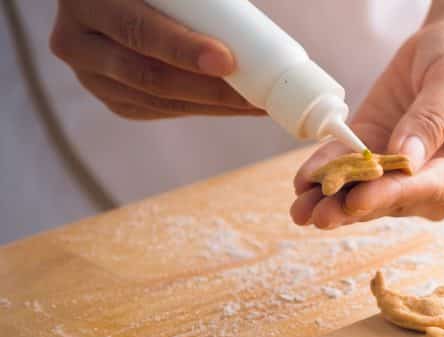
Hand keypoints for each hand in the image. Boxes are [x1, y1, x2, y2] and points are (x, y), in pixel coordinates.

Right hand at [50, 0, 261, 118]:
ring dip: (214, 106)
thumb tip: (242, 17)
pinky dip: (202, 109)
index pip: (137, 31)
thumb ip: (195, 1)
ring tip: (259, 103)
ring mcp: (90, 76)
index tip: (226, 60)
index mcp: (87, 1)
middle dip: (209, 89)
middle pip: (147, 76)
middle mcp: (76, 42)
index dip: (182, 49)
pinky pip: (159, 110)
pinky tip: (236, 107)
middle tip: (254, 94)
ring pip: (157, 100)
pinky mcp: (111, 98)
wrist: (122, 1)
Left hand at [290, 3, 443, 228]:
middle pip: (395, 199)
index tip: (360, 200)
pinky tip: (304, 182)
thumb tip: (405, 159)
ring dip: (334, 200)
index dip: (394, 195)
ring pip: (368, 193)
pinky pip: (349, 168)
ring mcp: (407, 176)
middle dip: (356, 206)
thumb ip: (434, 117)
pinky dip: (326, 174)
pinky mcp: (377, 156)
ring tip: (301, 210)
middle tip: (319, 215)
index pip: (432, 188)